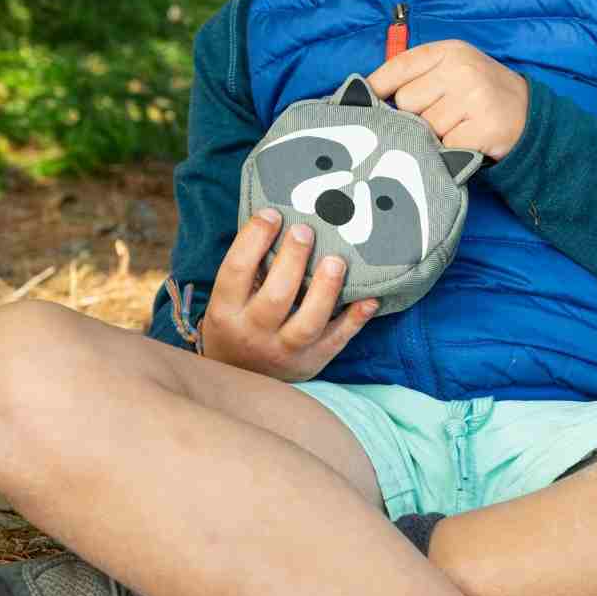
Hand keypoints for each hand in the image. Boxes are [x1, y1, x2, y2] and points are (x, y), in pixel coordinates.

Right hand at [200, 209, 377, 380]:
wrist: (241, 381)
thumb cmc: (238, 323)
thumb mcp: (229, 300)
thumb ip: (249, 267)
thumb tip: (277, 214)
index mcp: (226, 312)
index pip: (235, 271)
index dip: (253, 239)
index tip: (272, 213)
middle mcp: (253, 334)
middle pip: (276, 297)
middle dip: (293, 260)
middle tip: (306, 230)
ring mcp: (285, 351)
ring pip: (308, 323)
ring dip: (326, 289)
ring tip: (337, 260)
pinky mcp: (313, 361)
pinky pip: (338, 340)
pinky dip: (357, 319)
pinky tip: (371, 297)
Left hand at [367, 40, 528, 160]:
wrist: (529, 116)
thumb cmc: (480, 94)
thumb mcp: (454, 69)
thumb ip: (418, 74)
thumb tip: (368, 93)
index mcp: (450, 51)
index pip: (399, 66)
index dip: (378, 85)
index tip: (366, 100)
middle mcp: (461, 69)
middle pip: (407, 102)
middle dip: (417, 115)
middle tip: (442, 115)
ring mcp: (473, 98)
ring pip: (424, 127)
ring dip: (435, 135)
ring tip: (457, 127)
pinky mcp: (481, 128)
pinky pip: (443, 146)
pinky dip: (450, 150)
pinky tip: (466, 140)